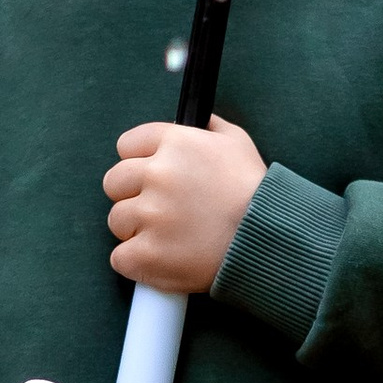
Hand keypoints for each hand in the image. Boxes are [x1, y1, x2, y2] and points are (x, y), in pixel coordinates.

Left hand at [105, 116, 265, 293]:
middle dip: (132, 194)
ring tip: (169, 237)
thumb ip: (207, 127)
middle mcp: (157, 175)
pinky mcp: (147, 255)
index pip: (126, 145)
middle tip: (160, 209)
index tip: (153, 177)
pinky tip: (161, 259)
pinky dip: (136, 262)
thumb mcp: (237, 142)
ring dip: (137, 229)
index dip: (139, 162)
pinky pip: (120, 257)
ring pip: (117, 220)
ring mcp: (150, 216)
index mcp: (175, 143)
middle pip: (114, 182)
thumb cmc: (255, 192)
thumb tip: (192, 120)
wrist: (268, 241)